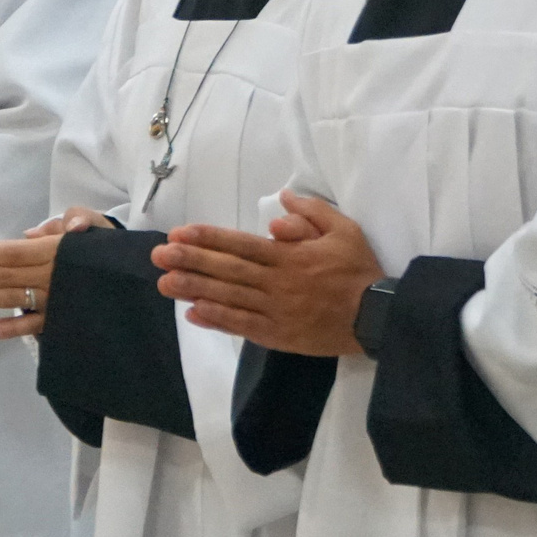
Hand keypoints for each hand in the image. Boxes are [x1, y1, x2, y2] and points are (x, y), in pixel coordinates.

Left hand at [0, 206, 114, 339]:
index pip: (14, 252)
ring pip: (13, 299)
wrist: (135, 272)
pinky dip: (12, 329)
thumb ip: (63, 223)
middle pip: (7, 275)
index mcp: (56, 249)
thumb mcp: (87, 222)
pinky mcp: (62, 319)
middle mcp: (53, 275)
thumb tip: (31, 235)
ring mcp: (56, 300)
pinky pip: (35, 326)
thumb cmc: (102, 242)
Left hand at [151, 191, 384, 354]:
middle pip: (228, 271)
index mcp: (289, 256)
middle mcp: (276, 283)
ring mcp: (276, 311)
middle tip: (159, 256)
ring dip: (195, 290)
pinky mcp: (279, 335)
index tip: (180, 233)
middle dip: (191, 261)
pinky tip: (194, 314)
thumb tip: (281, 201)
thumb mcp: (344, 229)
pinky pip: (243, 326)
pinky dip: (218, 321)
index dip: (209, 239)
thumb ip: (311, 213)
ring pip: (229, 299)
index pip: (241, 245)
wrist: (377, 316)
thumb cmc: (358, 270)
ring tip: (165, 284)